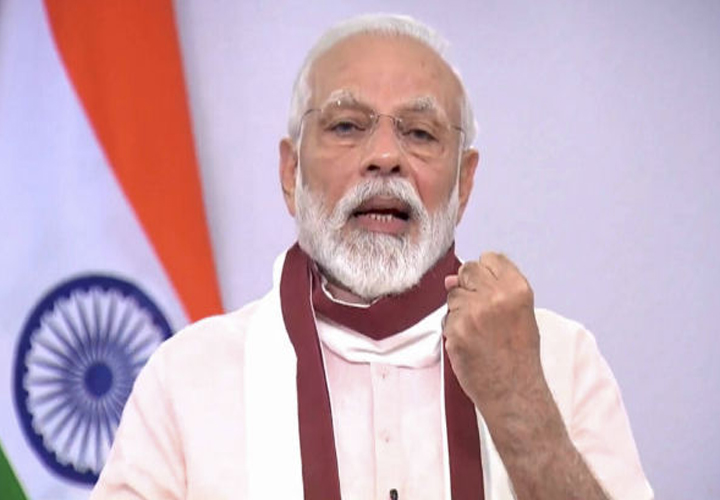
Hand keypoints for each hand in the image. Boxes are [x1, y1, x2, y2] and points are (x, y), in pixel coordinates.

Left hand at [443, 252, 544, 414]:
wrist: (514, 391)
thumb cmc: (519, 356)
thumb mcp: (521, 314)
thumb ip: (493, 290)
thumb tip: (453, 278)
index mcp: (518, 289)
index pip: (490, 258)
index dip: (485, 272)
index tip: (486, 287)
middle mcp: (496, 296)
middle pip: (468, 270)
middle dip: (469, 286)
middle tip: (480, 311)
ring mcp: (474, 312)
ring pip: (453, 294)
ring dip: (460, 309)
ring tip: (478, 331)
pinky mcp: (457, 329)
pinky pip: (447, 318)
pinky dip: (454, 329)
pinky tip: (470, 343)